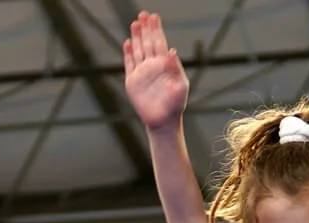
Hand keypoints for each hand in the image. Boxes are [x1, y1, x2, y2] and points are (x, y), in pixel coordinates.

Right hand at [123, 11, 188, 131]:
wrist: (163, 122)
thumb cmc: (175, 105)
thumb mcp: (181, 86)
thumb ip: (176, 68)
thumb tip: (172, 51)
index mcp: (164, 65)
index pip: (159, 42)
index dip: (156, 30)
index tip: (154, 17)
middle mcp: (152, 66)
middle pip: (148, 43)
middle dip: (146, 29)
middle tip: (143, 14)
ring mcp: (142, 73)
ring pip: (138, 50)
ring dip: (136, 37)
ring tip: (135, 23)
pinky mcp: (133, 82)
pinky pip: (129, 64)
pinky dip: (128, 54)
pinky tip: (128, 43)